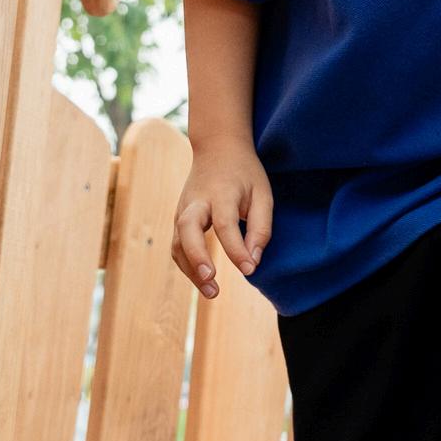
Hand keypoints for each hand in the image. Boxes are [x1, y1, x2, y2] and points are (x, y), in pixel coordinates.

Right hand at [172, 142, 272, 297]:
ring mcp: (182, 210)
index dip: (236, 249)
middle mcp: (196, 201)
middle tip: (212, 279)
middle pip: (187, 229)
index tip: (250, 270)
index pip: (224, 224)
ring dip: (191, 270)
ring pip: (177, 243)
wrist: (217, 148)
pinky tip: (203, 281)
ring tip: (212, 292)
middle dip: (197, 256)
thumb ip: (261, 227)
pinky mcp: (178, 219)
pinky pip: (177, 246)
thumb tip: (253, 261)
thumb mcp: (262, 193)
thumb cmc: (244, 173)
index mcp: (221, 192)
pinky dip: (187, 266)